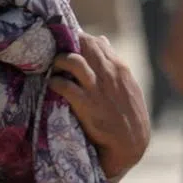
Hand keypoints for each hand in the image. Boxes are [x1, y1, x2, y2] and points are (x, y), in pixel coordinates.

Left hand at [49, 32, 150, 182]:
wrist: (130, 142)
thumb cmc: (128, 113)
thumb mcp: (127, 84)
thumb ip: (113, 63)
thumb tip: (103, 40)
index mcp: (120, 67)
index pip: (97, 42)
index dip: (80, 41)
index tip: (70, 44)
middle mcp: (109, 73)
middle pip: (84, 45)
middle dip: (68, 45)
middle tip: (57, 52)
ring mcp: (96, 88)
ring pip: (72, 60)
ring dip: (59, 61)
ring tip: (54, 68)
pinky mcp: (85, 104)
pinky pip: (63, 85)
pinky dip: (54, 82)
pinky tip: (53, 85)